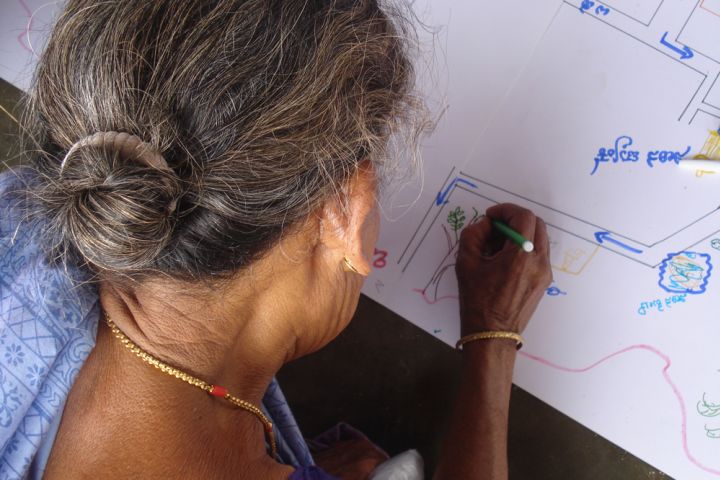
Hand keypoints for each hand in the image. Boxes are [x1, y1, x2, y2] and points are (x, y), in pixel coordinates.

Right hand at [455, 203, 551, 336]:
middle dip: (514, 219)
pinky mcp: (544, 281)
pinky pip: (538, 254)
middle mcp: (539, 262)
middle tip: (495, 227)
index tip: (491, 216)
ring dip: (520, 233)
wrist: (492, 335)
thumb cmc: (477, 302)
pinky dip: (524, 247)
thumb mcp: (466, 263)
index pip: (523, 217)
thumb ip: (473, 235)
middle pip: (536, 224)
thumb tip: (485, 225)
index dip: (505, 210)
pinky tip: (504, 259)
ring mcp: (545, 272)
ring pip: (539, 238)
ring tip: (497, 245)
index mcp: (521, 257)